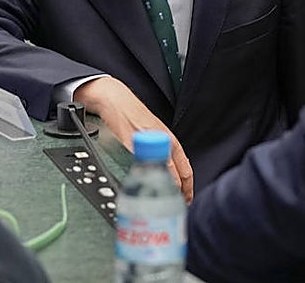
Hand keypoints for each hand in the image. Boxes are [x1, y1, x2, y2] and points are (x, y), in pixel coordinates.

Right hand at [74, 77, 193, 202]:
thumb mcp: (154, 132)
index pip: (186, 169)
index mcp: (170, 140)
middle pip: (175, 174)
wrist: (117, 101)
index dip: (187, 188)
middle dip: (175, 192)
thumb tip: (167, 172)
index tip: (186, 199)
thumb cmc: (133, 116)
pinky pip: (140, 165)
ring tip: (159, 198)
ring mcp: (148, 143)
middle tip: (173, 203)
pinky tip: (141, 184)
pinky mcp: (131, 144)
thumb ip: (162, 150)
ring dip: (161, 187)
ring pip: (161, 172)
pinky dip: (142, 177)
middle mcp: (163, 141)